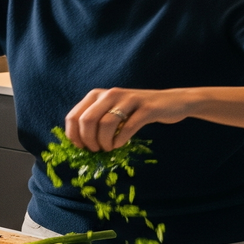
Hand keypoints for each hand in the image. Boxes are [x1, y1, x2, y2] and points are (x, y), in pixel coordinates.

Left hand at [65, 88, 193, 151]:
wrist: (170, 102)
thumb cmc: (135, 111)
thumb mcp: (111, 111)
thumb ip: (94, 120)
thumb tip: (78, 143)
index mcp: (97, 95)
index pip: (73, 116)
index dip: (73, 135)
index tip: (81, 147)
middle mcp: (110, 94)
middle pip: (87, 120)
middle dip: (89, 140)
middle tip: (96, 150)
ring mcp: (128, 99)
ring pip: (106, 124)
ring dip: (105, 142)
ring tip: (109, 148)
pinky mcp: (146, 108)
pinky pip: (127, 127)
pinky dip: (120, 140)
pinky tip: (119, 145)